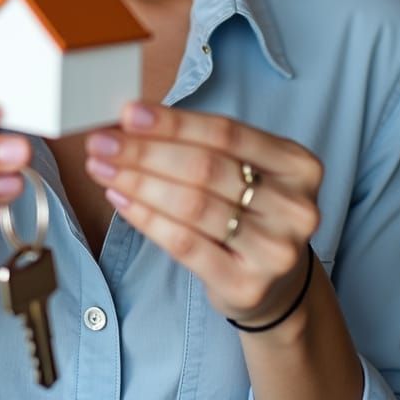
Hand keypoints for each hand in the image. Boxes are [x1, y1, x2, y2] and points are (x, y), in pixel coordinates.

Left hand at [84, 102, 321, 326]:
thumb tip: (131, 119)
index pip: (226, 132)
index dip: (172, 122)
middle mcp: (295, 207)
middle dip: (144, 152)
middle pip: (206, 168)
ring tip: (102, 168)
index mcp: (298, 164)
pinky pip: (185, 244)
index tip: (127, 114)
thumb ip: (199, 144)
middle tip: (102, 143)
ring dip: (137, 182)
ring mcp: (276, 250)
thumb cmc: (248, 212)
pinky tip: (121, 199)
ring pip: (192, 205)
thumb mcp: (243, 171)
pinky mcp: (247, 285)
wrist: (275, 285)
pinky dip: (146, 218)